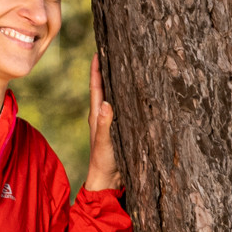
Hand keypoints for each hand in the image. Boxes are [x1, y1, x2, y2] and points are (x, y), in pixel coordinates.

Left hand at [82, 51, 119, 192]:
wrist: (108, 181)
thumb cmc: (104, 162)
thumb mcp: (105, 143)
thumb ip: (105, 124)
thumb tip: (105, 103)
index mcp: (96, 114)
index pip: (96, 86)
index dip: (96, 68)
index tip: (98, 50)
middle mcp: (102, 114)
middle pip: (104, 86)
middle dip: (108, 68)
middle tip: (115, 50)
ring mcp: (111, 120)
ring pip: (114, 95)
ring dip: (118, 81)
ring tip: (126, 65)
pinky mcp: (120, 127)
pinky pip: (123, 106)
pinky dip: (127, 96)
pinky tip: (135, 92)